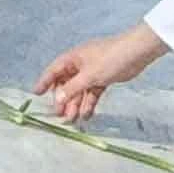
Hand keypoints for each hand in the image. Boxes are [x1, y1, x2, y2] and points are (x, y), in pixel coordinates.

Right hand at [33, 24, 167, 121]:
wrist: (137, 53)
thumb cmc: (111, 59)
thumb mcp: (90, 75)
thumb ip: (73, 88)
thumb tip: (57, 99)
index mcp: (74, 58)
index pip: (54, 70)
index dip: (45, 81)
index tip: (36, 94)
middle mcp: (81, 64)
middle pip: (67, 83)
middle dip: (63, 99)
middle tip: (60, 115)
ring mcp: (93, 71)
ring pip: (80, 90)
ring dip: (76, 104)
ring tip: (74, 120)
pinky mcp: (104, 77)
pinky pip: (92, 92)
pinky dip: (89, 102)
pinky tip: (88, 114)